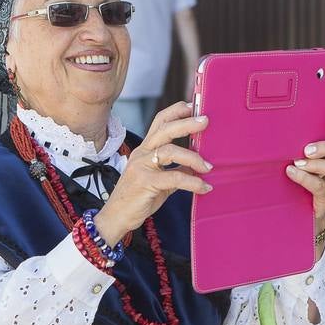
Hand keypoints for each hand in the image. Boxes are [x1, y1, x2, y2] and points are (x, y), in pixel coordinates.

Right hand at [94, 101, 211, 244]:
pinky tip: (204, 187)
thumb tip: (196, 166)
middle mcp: (142, 154)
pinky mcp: (145, 182)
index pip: (159, 123)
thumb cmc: (138, 199)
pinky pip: (174, 177)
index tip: (192, 106)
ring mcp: (141, 166)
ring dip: (193, 157)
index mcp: (145, 150)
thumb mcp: (160, 181)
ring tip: (208, 166)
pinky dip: (192, 182)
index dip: (175, 112)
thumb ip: (175, 170)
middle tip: (205, 121)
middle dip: (186, 123)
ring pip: (169, 151)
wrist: (117, 218)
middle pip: (164, 130)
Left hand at [286, 108, 324, 222]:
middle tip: (307, 149)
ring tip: (298, 162)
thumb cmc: (300, 178)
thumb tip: (281, 127)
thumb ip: (299, 145)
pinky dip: (305, 178)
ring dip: (316, 164)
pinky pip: (320, 186)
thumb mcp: (301, 159)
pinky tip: (292, 172)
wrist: (301, 209)